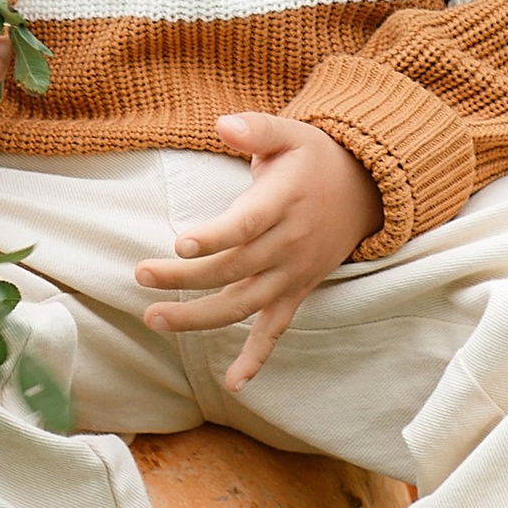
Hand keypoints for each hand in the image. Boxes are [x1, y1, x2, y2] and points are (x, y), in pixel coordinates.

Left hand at [133, 114, 378, 386]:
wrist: (366, 191)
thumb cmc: (314, 158)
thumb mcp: (290, 132)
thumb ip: (256, 129)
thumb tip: (222, 124)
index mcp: (285, 202)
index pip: (248, 224)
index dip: (217, 235)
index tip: (181, 242)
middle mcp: (289, 244)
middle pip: (234, 268)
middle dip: (185, 276)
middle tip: (141, 274)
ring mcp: (294, 274)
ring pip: (244, 304)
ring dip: (200, 317)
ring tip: (154, 318)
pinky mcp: (297, 292)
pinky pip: (277, 330)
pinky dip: (257, 358)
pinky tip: (233, 383)